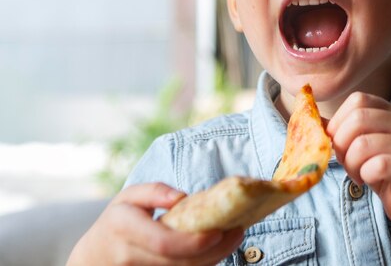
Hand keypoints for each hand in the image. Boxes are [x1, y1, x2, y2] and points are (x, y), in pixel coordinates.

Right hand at [67, 182, 242, 265]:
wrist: (92, 259)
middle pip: (179, 262)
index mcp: (124, 228)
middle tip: (239, 232)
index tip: (219, 231)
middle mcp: (130, 257)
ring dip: (213, 259)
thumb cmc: (116, 222)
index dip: (194, 242)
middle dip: (214, 251)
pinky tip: (217, 252)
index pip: (164, 243)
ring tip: (233, 238)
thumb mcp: (127, 197)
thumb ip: (154, 192)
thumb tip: (180, 196)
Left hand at [327, 92, 390, 229]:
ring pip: (363, 144)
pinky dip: (365, 174)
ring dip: (351, 164)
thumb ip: (339, 129)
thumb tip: (309, 116)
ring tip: (358, 174)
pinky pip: (378, 165)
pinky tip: (369, 180)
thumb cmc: (382, 172)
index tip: (337, 143)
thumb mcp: (359, 146)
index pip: (358, 100)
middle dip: (342, 144)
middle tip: (346, 162)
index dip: (339, 122)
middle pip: (358, 119)